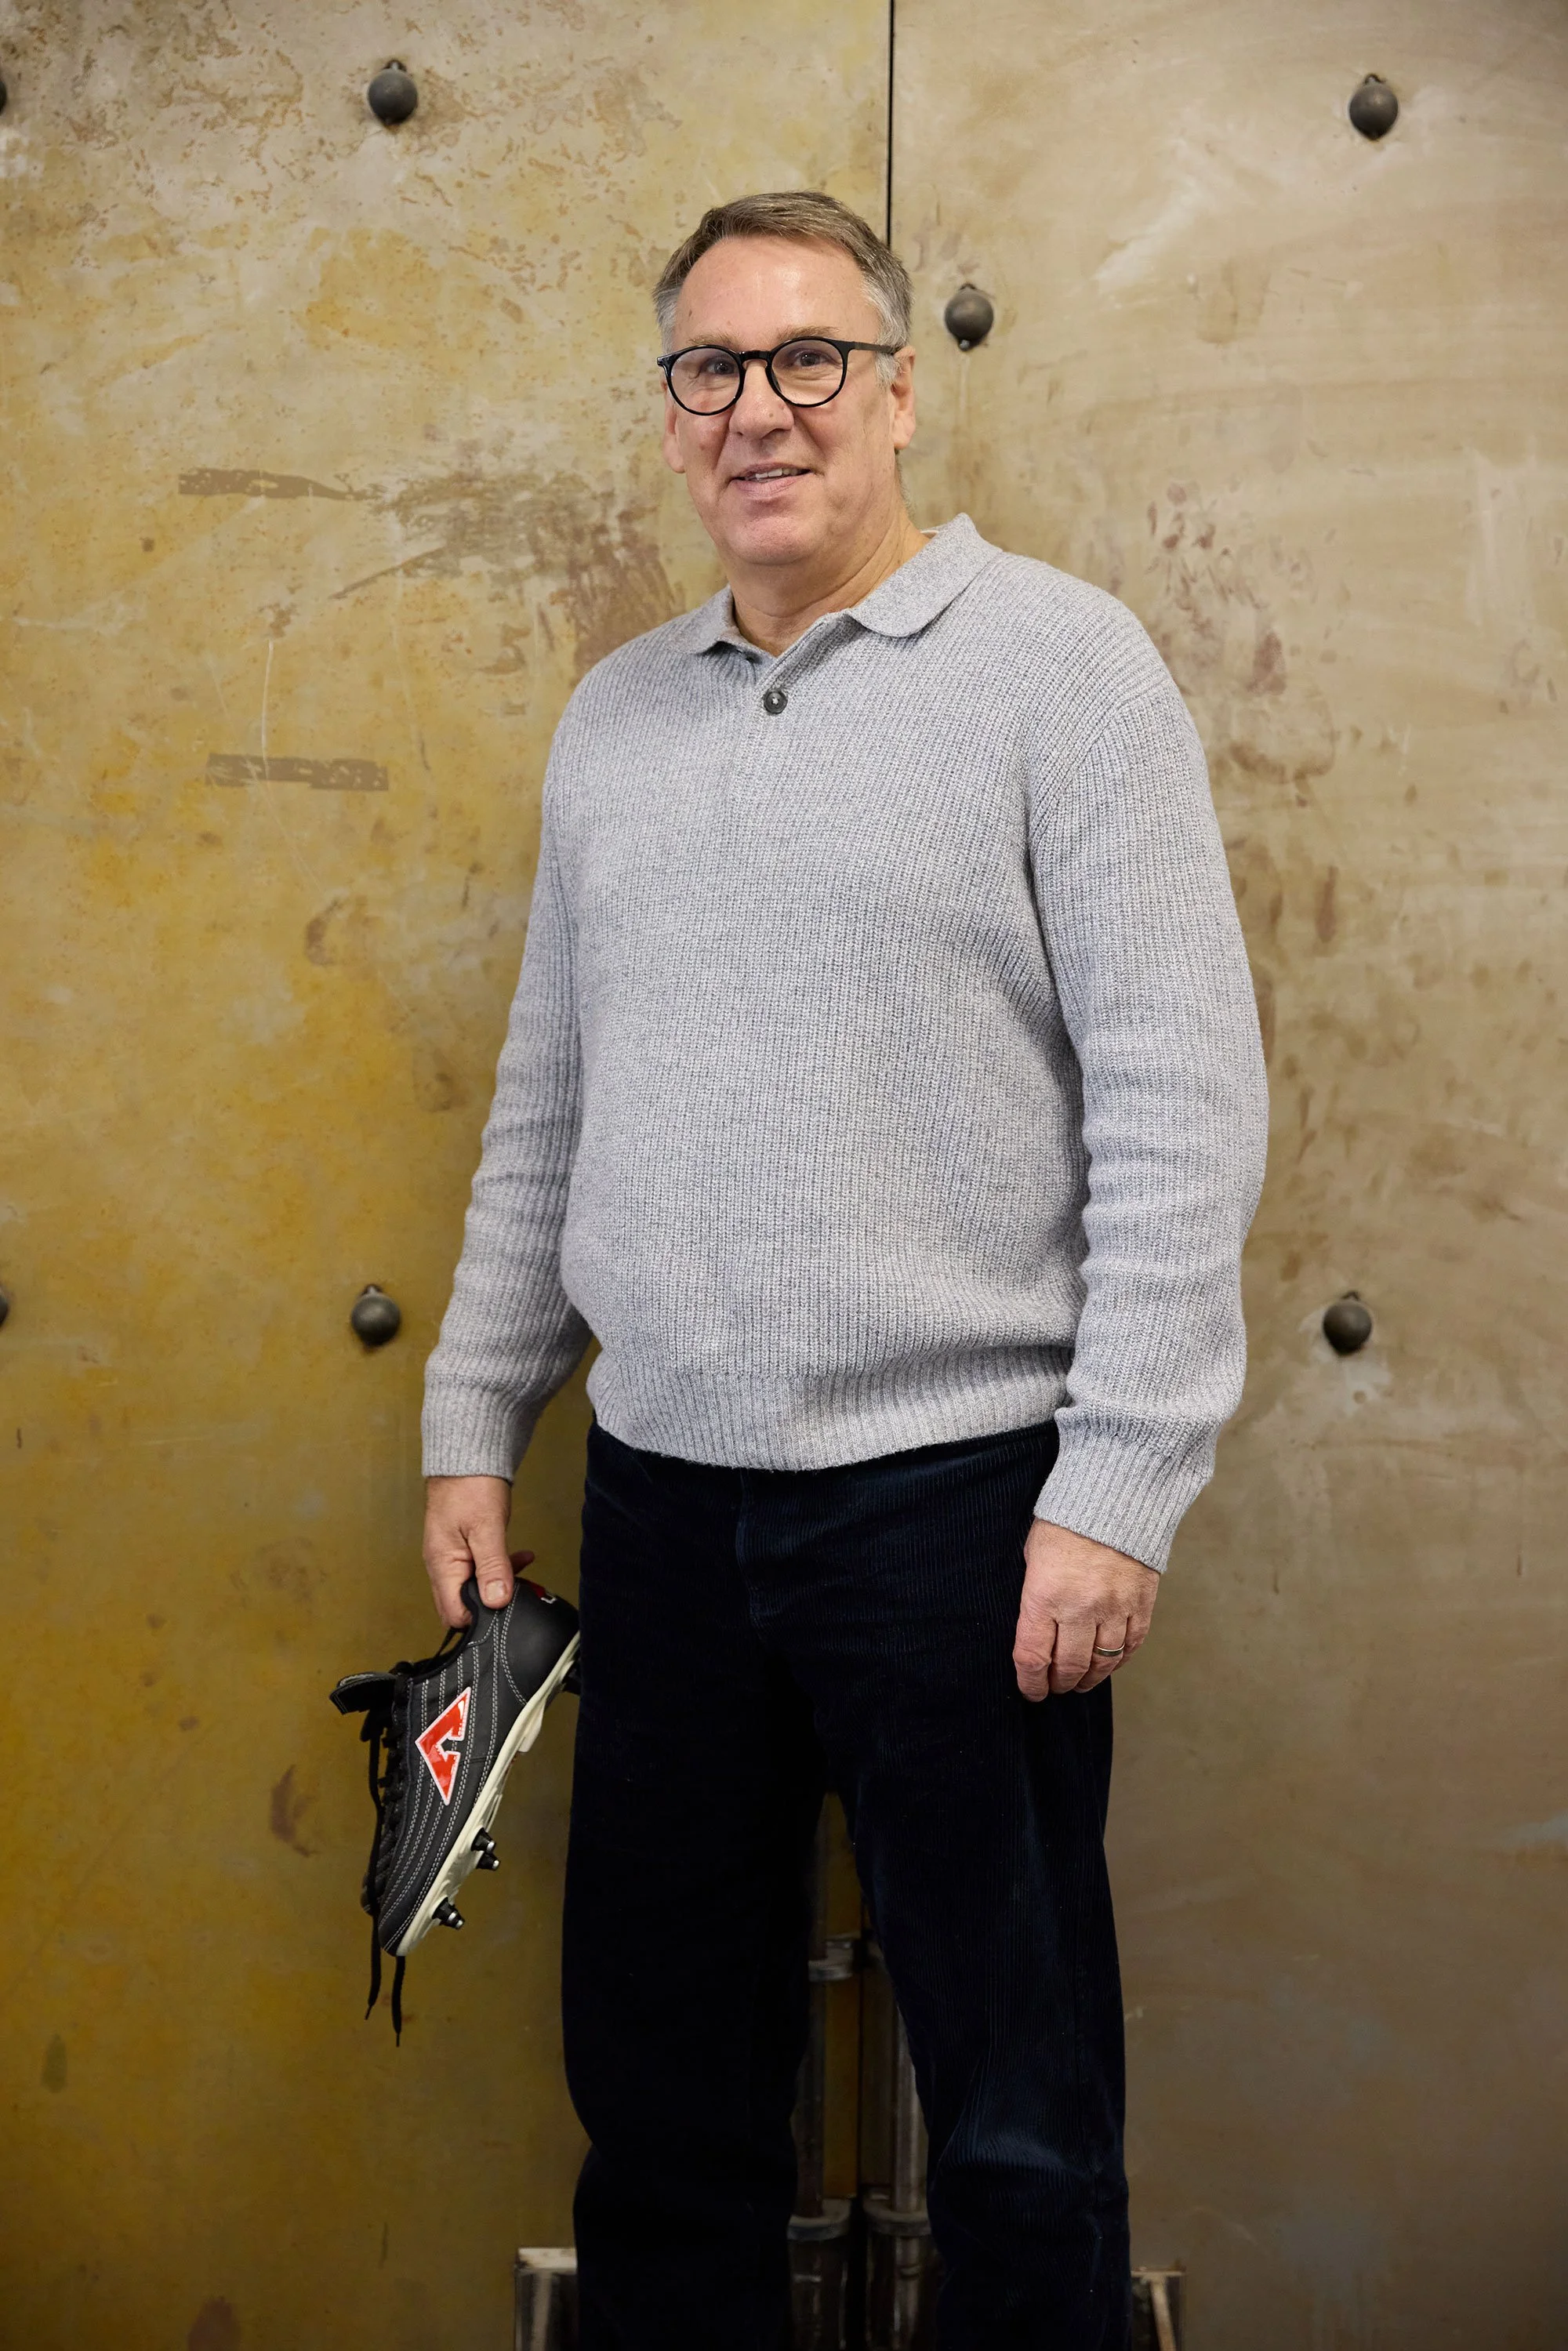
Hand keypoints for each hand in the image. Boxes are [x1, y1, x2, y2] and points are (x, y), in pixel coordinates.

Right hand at [422, 1474, 528, 1628]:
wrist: (467, 1457)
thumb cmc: (470, 1486)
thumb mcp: (486, 1527)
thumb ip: (492, 1566)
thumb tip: (497, 1601)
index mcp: (442, 1565)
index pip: (454, 1613)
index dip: (480, 1618)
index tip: (505, 1609)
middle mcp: (442, 1566)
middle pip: (463, 1605)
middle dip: (490, 1604)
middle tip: (518, 1592)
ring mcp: (452, 1557)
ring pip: (475, 1588)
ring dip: (499, 1584)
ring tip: (523, 1571)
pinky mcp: (464, 1548)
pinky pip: (481, 1570)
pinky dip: (500, 1569)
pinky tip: (521, 1559)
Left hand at [1013, 1519, 1159, 1699]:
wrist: (1114, 1494)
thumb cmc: (1064, 1521)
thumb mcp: (1033, 1555)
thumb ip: (1035, 1596)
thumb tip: (1035, 1632)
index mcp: (1045, 1595)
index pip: (1033, 1656)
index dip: (1030, 1682)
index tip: (1030, 1691)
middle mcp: (1080, 1607)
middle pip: (1069, 1666)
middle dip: (1059, 1683)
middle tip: (1055, 1687)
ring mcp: (1114, 1608)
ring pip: (1102, 1663)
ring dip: (1089, 1678)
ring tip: (1080, 1682)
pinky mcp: (1141, 1604)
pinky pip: (1131, 1646)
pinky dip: (1119, 1662)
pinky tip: (1109, 1665)